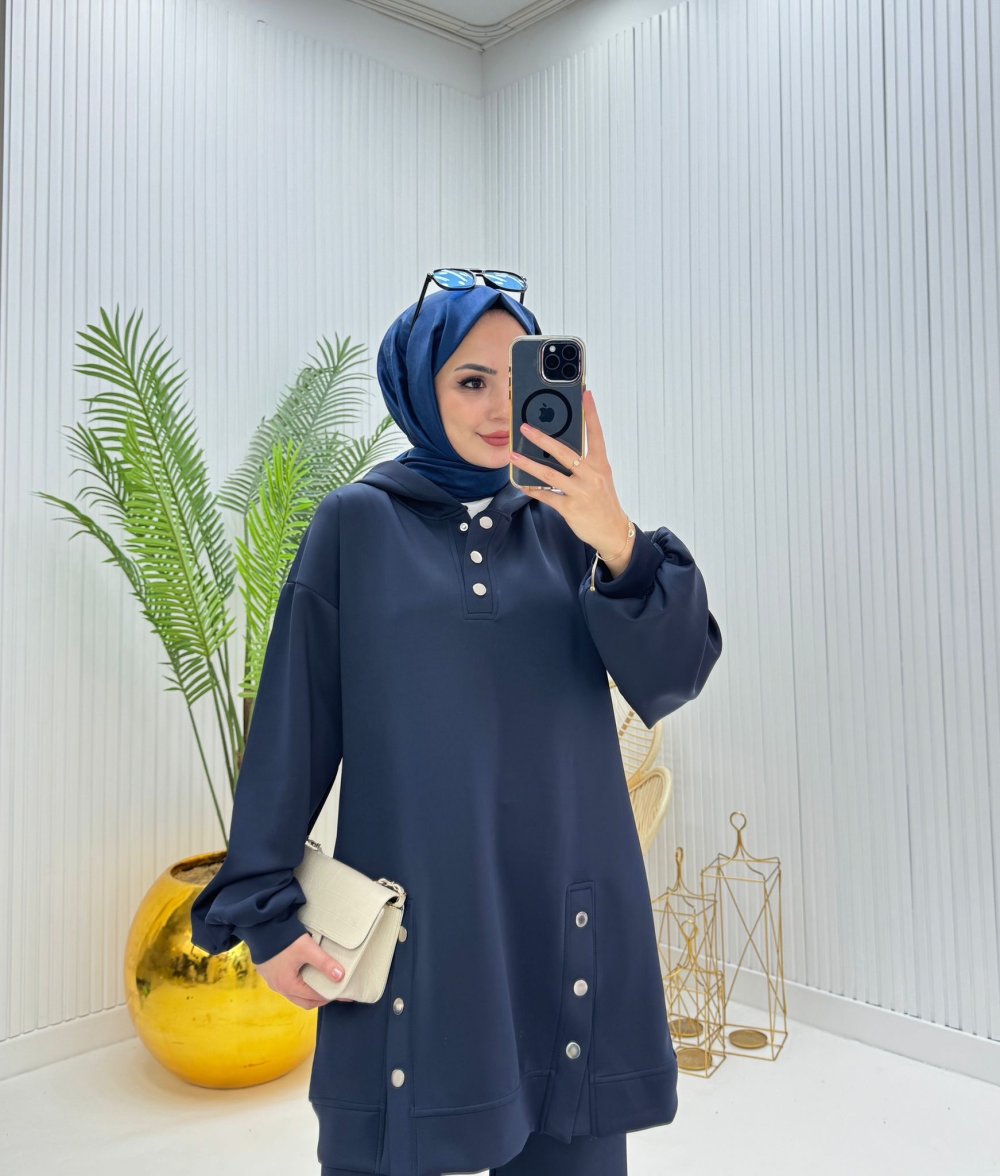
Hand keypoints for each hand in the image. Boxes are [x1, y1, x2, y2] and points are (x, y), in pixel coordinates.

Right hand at [254, 932, 355, 1007]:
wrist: (261, 926)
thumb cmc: (283, 939)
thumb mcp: (307, 949)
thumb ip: (324, 963)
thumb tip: (340, 976)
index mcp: (288, 985)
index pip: (314, 997)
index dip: (330, 995)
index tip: (342, 993)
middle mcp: (278, 987)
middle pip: (304, 1001)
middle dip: (320, 998)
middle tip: (334, 991)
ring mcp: (272, 981)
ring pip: (295, 995)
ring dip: (309, 992)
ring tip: (322, 983)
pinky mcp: (269, 972)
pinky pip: (287, 985)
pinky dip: (299, 985)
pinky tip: (306, 975)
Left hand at [509, 387, 634, 568]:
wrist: (613, 531)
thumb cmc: (604, 502)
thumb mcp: (601, 478)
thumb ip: (584, 463)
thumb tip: (560, 450)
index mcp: (600, 464)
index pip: (596, 434)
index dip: (591, 414)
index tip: (586, 394)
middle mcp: (591, 475)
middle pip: (564, 452)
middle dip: (542, 439)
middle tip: (525, 427)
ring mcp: (580, 492)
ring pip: (550, 474)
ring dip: (529, 464)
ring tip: (514, 455)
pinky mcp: (570, 508)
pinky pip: (547, 496)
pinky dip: (533, 490)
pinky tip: (522, 484)